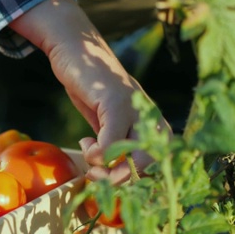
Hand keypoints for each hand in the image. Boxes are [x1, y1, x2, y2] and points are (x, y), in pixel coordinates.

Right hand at [9, 0, 171, 183]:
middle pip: (149, 165)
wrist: (77, 53)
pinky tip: (85, 142)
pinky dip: (96, 152)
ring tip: (90, 159)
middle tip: (98, 176)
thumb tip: (112, 177)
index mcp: (152, 123)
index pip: (158, 164)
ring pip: (133, 157)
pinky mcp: (116, 101)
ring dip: (106, 170)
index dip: (134, 180)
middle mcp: (150, 117)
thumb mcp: (106, 123)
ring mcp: (135, 108)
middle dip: (121, 180)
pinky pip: (112, 141)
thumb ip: (113, 145)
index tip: (109, 180)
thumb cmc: (91, 90)